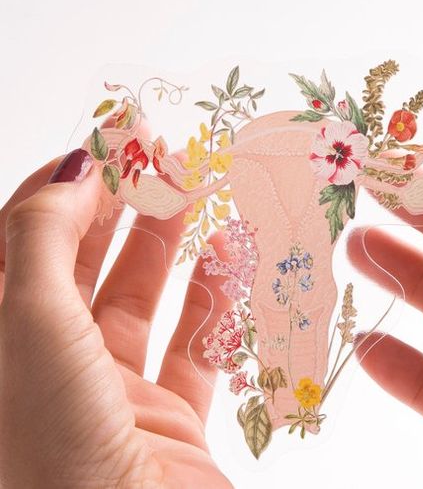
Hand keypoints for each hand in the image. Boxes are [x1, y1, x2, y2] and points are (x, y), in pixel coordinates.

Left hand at [0, 148, 232, 487]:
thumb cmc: (55, 448)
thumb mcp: (31, 325)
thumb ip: (43, 239)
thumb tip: (72, 168)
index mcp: (4, 342)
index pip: (23, 246)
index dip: (60, 191)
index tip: (105, 146)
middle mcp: (51, 368)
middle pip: (82, 268)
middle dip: (118, 208)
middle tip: (156, 158)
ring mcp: (113, 393)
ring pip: (141, 301)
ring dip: (166, 246)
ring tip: (192, 192)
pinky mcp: (169, 417)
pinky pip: (192, 346)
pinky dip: (212, 299)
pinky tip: (227, 255)